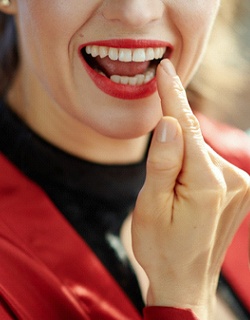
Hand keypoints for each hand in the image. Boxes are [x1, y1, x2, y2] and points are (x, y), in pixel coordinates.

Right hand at [131, 59, 249, 318]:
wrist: (185, 281)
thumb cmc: (161, 247)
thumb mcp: (150, 207)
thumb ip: (162, 162)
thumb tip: (168, 123)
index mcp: (207, 184)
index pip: (187, 127)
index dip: (172, 97)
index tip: (164, 69)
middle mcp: (233, 180)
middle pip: (194, 140)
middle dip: (171, 140)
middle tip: (157, 174)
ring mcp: (241, 186)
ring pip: (201, 152)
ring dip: (181, 159)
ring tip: (170, 195)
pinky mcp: (240, 191)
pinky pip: (209, 164)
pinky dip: (192, 166)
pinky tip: (183, 191)